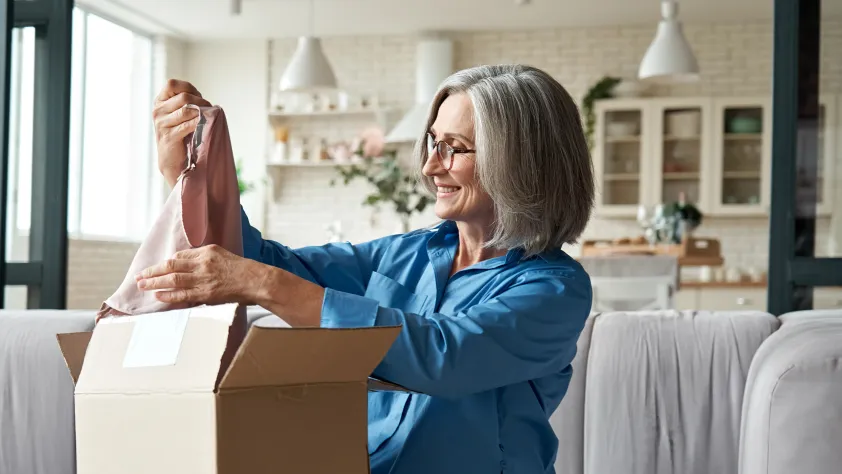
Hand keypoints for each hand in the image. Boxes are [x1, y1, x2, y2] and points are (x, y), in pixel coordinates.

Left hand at [135, 245, 266, 304]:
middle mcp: (203, 263)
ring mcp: (203, 279)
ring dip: (154, 282)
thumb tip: (190, 265)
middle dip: (152, 271)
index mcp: (207, 251)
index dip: (166, 263)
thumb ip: (206, 259)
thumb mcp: (224, 255)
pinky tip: (157, 295)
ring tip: (141, 285)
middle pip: (171, 266)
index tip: (156, 268)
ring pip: (172, 279)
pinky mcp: (206, 293)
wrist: (256, 280)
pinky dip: (168, 294)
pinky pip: (182, 294)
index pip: (180, 256)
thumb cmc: (243, 269)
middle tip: (139, 276)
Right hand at [153, 79, 211, 187]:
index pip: (171, 84)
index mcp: (159, 102)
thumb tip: (204, 101)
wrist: (172, 160)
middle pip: (183, 97)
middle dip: (200, 101)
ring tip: (208, 117)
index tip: (199, 96)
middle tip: (209, 109)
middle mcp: (158, 111)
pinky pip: (188, 125)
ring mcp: (161, 124)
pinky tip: (205, 125)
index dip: (188, 88)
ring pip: (186, 110)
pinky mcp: (168, 136)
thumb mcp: (180, 114)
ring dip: (202, 112)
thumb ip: (186, 103)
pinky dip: (199, 123)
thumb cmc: (181, 135)